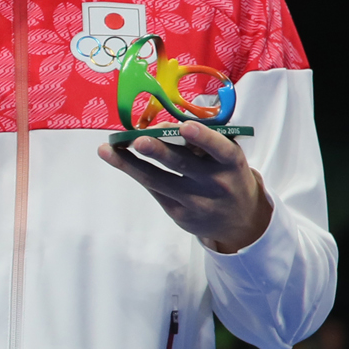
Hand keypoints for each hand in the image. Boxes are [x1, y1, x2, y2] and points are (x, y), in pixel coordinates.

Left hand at [98, 121, 273, 252]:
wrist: (240, 221)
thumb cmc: (226, 174)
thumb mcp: (225, 157)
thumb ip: (201, 141)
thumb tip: (161, 128)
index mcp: (231, 162)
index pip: (220, 149)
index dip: (203, 138)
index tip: (185, 127)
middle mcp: (215, 183)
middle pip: (182, 165)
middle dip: (158, 151)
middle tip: (138, 140)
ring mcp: (197, 201)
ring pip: (158, 180)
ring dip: (130, 163)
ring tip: (108, 149)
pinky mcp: (179, 214)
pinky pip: (153, 190)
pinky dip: (134, 172)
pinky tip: (116, 159)